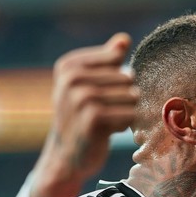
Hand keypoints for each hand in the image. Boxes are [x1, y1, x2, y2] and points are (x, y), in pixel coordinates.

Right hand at [30, 33, 137, 196]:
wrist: (66, 158)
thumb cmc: (82, 119)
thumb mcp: (89, 86)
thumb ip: (107, 61)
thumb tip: (124, 38)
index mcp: (68, 65)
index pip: (116, 59)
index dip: (118, 80)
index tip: (102, 96)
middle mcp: (71, 78)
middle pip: (126, 78)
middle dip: (125, 98)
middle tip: (106, 114)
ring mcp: (80, 98)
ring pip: (130, 95)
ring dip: (126, 111)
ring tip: (109, 122)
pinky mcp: (92, 118)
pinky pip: (128, 114)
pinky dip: (126, 124)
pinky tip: (111, 131)